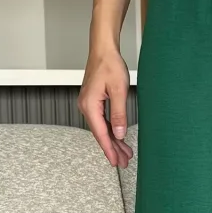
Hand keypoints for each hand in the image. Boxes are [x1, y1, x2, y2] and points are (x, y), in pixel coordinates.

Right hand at [78, 45, 133, 168]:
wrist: (103, 50)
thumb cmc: (110, 65)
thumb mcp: (119, 90)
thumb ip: (119, 113)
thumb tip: (119, 134)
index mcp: (90, 105)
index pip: (101, 133)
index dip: (109, 149)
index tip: (115, 162)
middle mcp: (86, 107)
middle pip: (100, 134)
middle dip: (112, 149)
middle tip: (124, 163)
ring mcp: (88, 105)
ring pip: (102, 129)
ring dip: (113, 141)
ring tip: (125, 154)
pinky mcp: (93, 102)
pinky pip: (102, 121)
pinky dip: (111, 130)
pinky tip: (118, 138)